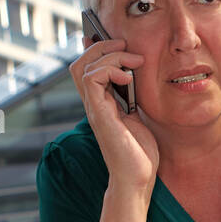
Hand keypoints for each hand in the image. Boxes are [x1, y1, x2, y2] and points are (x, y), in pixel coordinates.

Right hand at [70, 36, 159, 194]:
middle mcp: (94, 104)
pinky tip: (129, 78)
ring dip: (108, 56)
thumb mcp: (139, 117)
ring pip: (84, 67)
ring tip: (133, 60)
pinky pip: (92, 80)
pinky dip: (109, 70)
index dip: (96, 50)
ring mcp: (94, 109)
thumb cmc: (140, 153)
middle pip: (80, 63)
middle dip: (101, 47)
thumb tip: (137, 76)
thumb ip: (133, 98)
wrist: (138, 179)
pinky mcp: (100, 115)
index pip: (87, 68)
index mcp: (102, 103)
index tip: (116, 41)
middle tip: (125, 46)